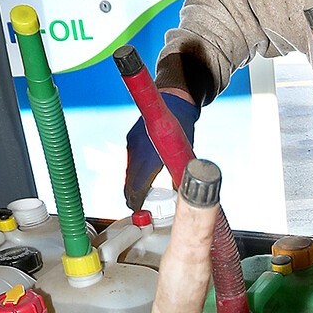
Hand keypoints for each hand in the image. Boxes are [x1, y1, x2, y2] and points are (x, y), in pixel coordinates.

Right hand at [125, 92, 199, 209]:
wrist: (173, 102)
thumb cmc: (183, 127)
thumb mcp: (184, 152)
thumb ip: (178, 171)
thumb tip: (182, 193)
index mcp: (151, 157)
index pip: (138, 187)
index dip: (137, 201)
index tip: (139, 209)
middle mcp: (138, 151)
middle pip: (129, 183)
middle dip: (132, 197)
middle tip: (139, 207)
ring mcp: (132, 144)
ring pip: (128, 173)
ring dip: (132, 184)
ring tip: (140, 195)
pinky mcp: (130, 139)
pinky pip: (129, 161)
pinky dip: (133, 171)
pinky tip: (141, 176)